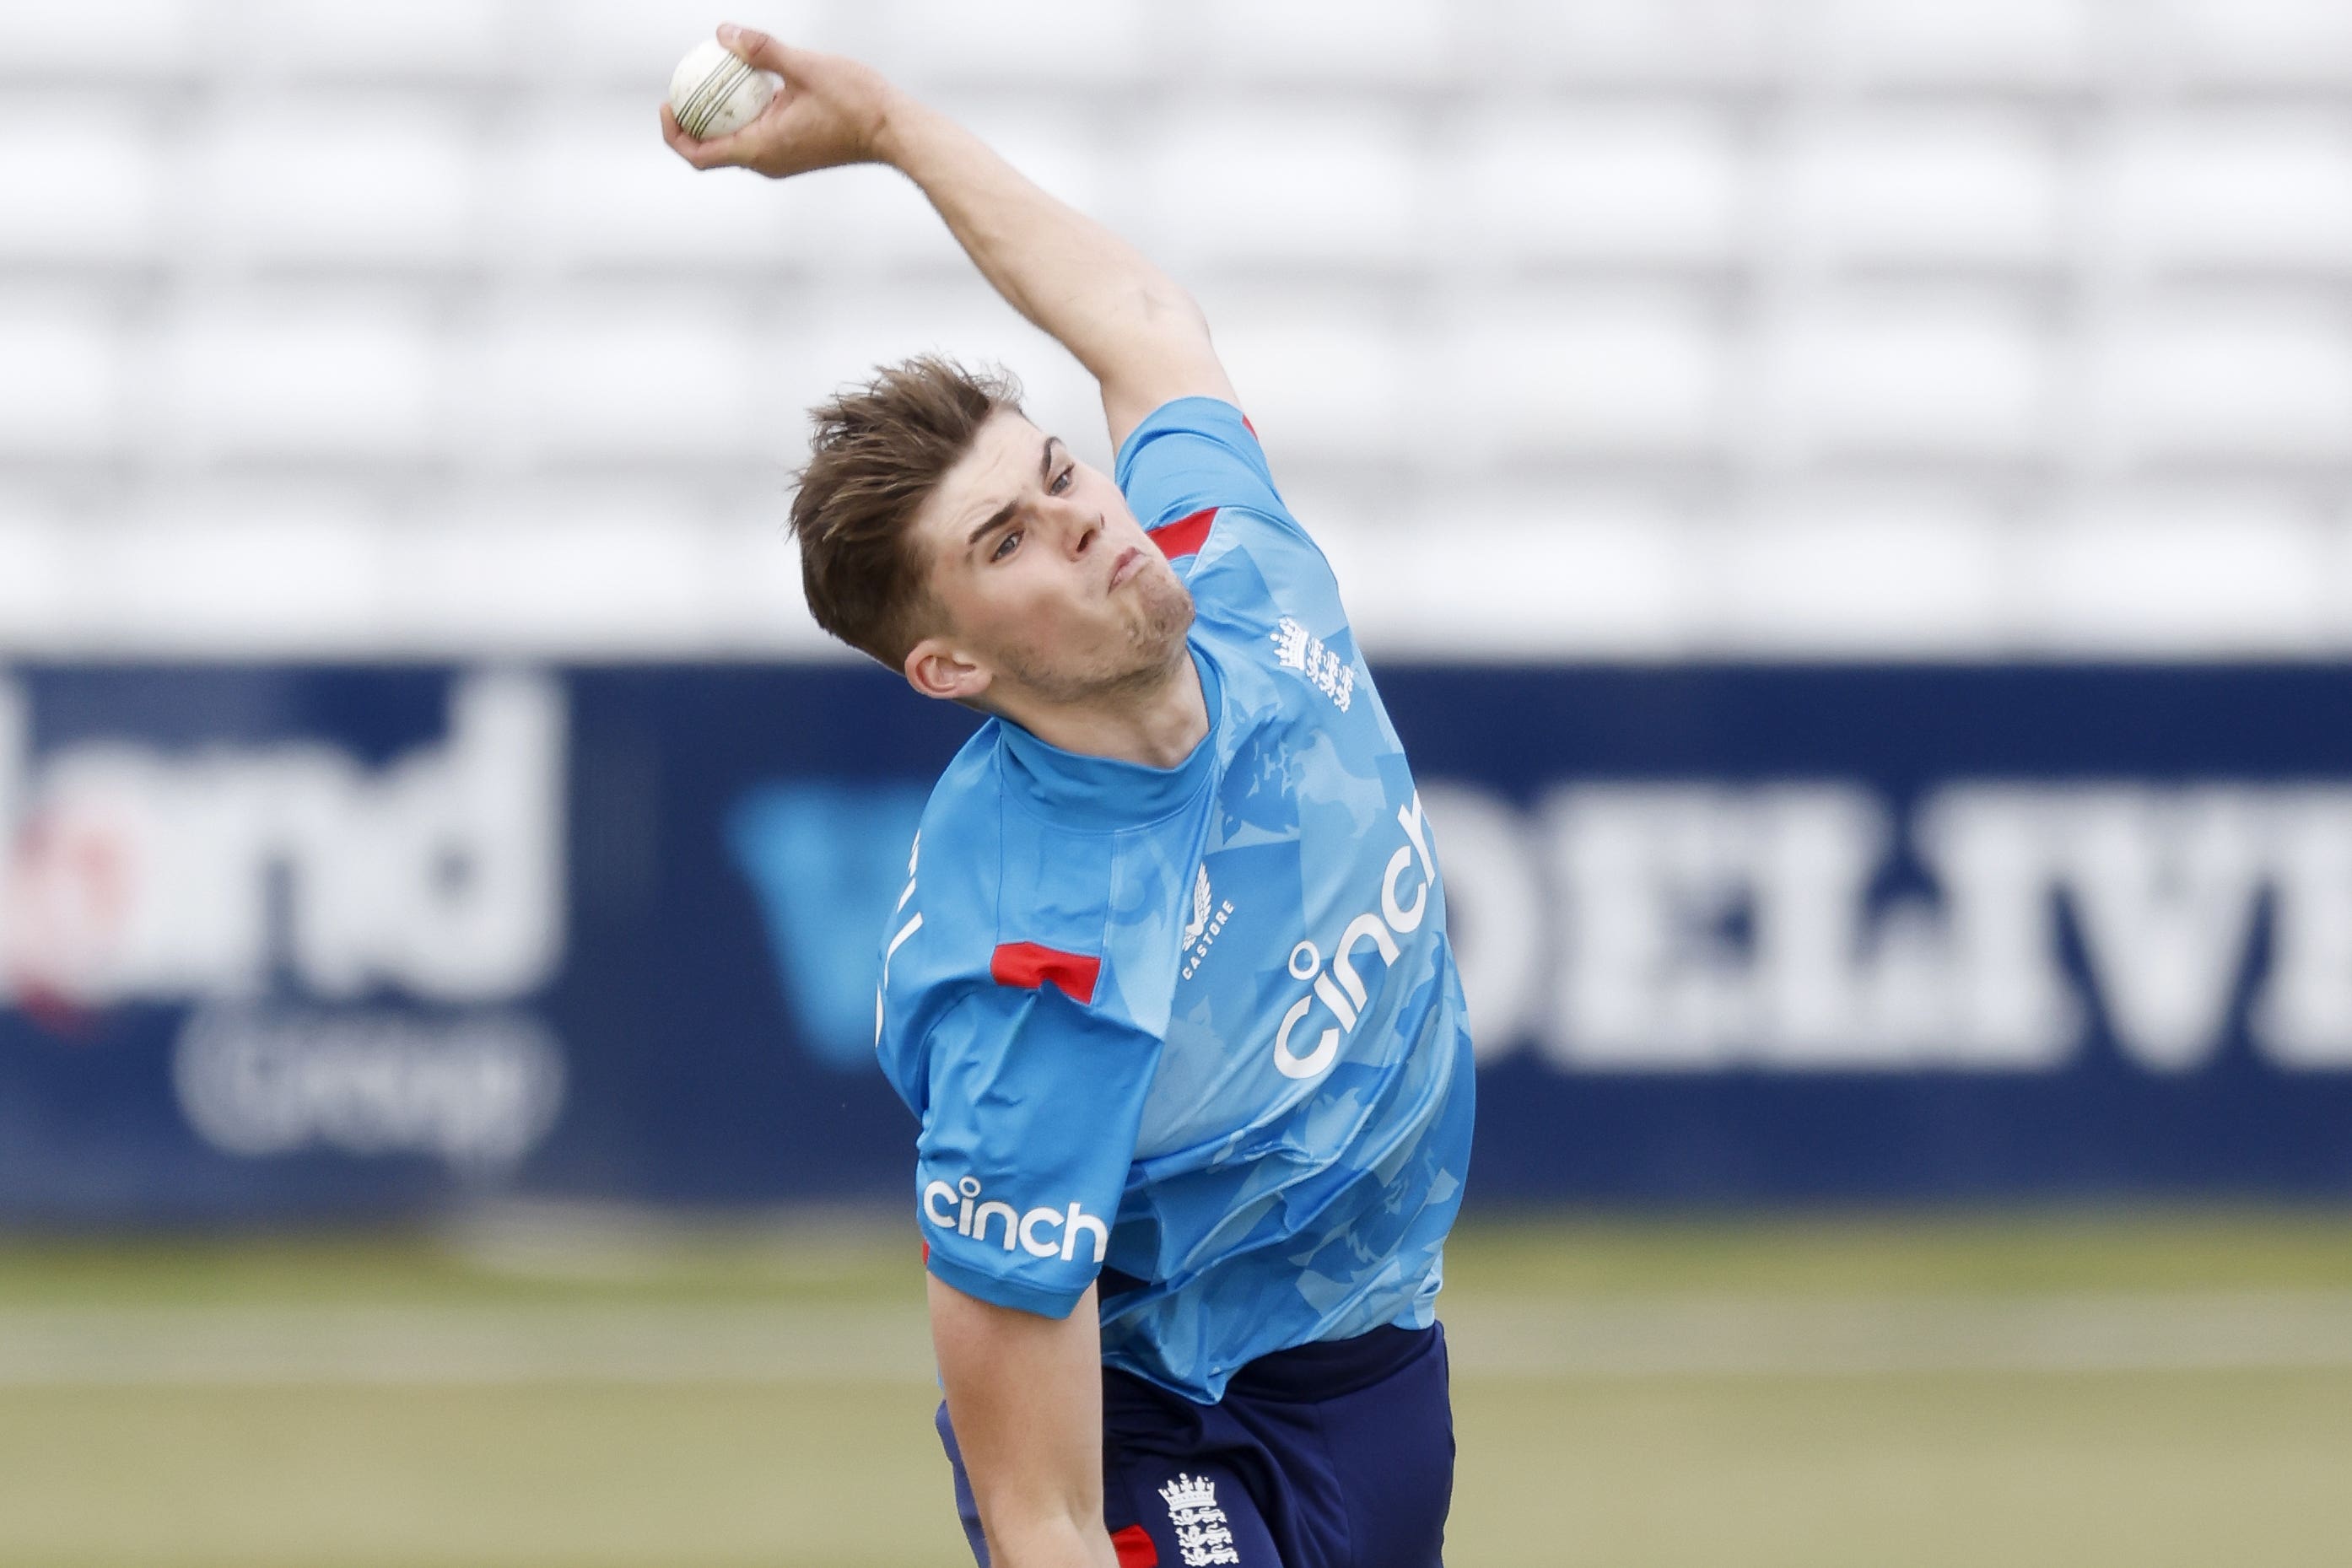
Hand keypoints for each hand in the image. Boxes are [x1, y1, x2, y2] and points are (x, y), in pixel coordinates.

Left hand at [660, 23, 897, 178]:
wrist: (894, 131)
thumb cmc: (856, 103)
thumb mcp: (805, 67)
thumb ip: (761, 50)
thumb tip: (723, 33)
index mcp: (761, 149)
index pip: (699, 155)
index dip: (673, 132)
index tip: (668, 102)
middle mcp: (766, 163)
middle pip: (710, 151)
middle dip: (690, 121)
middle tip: (682, 86)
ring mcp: (780, 161)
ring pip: (732, 144)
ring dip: (716, 117)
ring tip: (710, 82)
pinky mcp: (792, 153)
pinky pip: (754, 138)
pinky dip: (741, 116)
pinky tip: (745, 85)